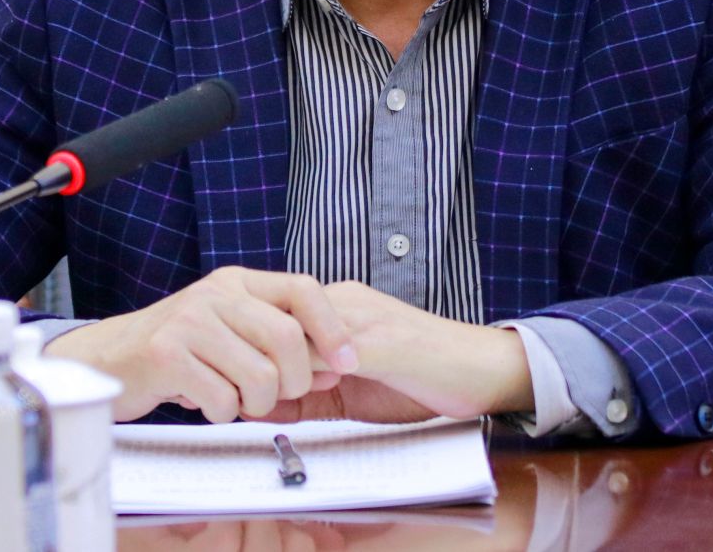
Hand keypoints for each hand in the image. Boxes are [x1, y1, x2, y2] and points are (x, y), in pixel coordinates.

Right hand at [45, 267, 357, 421]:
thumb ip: (279, 343)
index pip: (303, 289)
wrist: (107, 360)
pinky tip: (204, 402)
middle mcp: (215, 293)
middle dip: (295, 380)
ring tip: (235, 399)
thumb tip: (339, 366)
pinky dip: (222, 414)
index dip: (333, 328)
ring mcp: (189, 321)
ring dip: (257, 403)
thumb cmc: (179, 351)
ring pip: (259, 375)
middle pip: (287, 338)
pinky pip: (223, 399)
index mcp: (237, 282)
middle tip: (280, 396)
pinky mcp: (166, 354)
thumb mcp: (230, 332)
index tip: (348, 362)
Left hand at [254, 282, 533, 423]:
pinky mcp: (382, 345)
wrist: (486, 370)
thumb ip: (310, 397)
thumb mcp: (354, 391)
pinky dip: (300, 381)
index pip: (274, 321)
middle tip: (227, 398)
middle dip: (249, 362)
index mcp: (339, 307)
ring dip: (269, 374)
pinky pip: (327, 357)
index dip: (247, 355)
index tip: (227, 386)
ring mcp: (363, 320)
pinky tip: (284, 404)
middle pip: (275, 323)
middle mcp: (346, 303)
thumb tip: (256, 409)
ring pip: (294, 337)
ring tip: (247, 404)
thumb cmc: (423, 381)